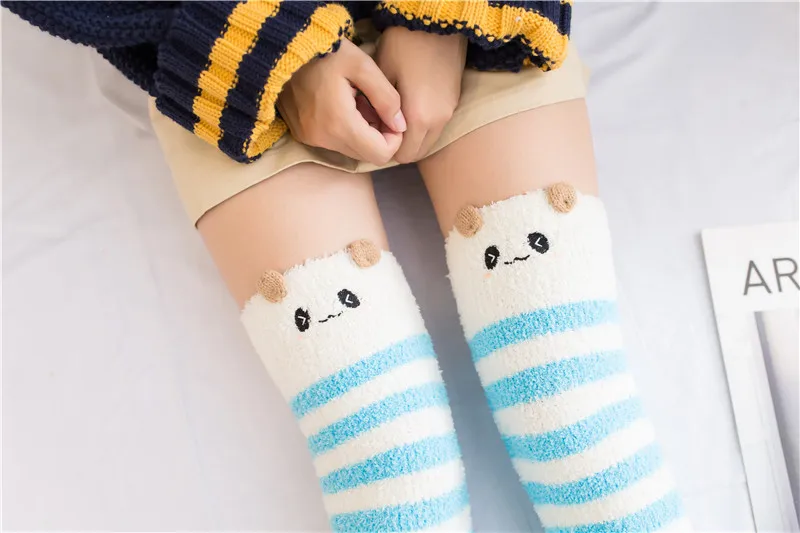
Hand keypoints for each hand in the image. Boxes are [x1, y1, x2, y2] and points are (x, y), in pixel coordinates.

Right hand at [277, 39, 406, 165]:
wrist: (284, 45)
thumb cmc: (327, 51)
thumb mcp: (363, 65)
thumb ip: (386, 97)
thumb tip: (401, 125)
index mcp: (339, 124)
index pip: (380, 154)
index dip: (394, 139)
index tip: (392, 116)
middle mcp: (323, 139)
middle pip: (366, 155)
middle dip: (379, 135)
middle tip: (376, 106)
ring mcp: (310, 138)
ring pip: (351, 150)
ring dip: (363, 132)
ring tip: (359, 102)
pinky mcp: (303, 134)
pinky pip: (334, 143)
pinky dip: (346, 130)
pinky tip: (344, 104)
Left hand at [376, 26, 466, 163]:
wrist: (436, 22)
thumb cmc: (404, 45)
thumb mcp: (381, 76)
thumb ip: (378, 109)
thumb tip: (373, 127)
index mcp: (419, 119)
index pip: (402, 156)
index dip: (385, 149)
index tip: (374, 134)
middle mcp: (438, 122)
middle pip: (417, 153)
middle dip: (399, 147)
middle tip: (382, 128)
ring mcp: (448, 112)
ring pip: (428, 141)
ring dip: (412, 137)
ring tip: (394, 117)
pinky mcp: (454, 102)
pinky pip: (436, 127)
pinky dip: (422, 127)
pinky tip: (409, 107)